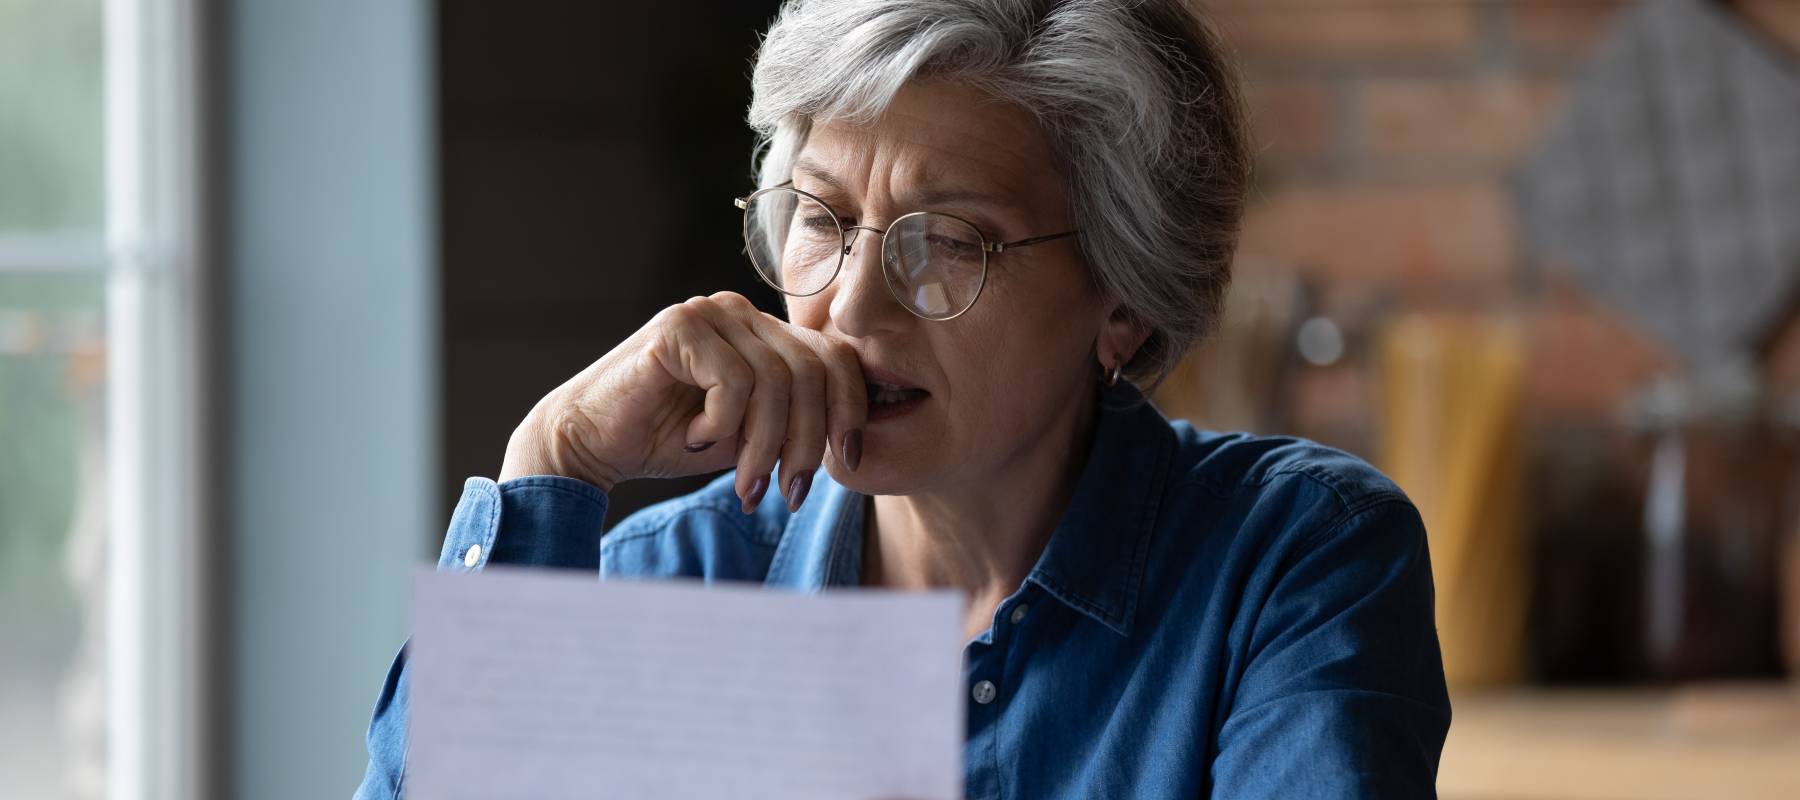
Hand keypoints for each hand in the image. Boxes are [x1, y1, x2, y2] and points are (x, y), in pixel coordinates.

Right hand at [499, 291, 866, 511]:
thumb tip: (857, 442)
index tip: (850, 463)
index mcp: (765, 331)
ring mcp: (709, 313)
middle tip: (786, 492)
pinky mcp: (677, 328)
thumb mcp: (752, 435)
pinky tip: (695, 438)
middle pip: (813, 370)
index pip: (835, 357)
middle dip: (807, 442)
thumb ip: (796, 423)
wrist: (590, 444)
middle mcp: (741, 312)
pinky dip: (722, 424)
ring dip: (764, 445)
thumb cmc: (669, 440)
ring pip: (776, 381)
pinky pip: (733, 381)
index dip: (850, 412)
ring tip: (744, 482)